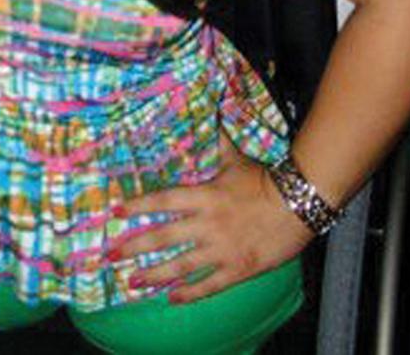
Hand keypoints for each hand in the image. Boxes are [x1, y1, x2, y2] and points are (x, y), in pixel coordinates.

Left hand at [110, 142, 310, 302]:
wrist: (299, 203)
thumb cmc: (264, 180)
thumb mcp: (236, 159)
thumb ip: (217, 141)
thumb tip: (208, 110)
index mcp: (205, 196)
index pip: (164, 200)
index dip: (139, 206)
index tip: (116, 211)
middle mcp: (208, 224)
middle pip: (164, 237)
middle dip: (135, 247)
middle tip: (111, 255)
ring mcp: (221, 250)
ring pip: (181, 266)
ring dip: (155, 275)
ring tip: (133, 282)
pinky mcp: (237, 269)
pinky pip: (208, 285)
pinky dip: (190, 293)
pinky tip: (172, 298)